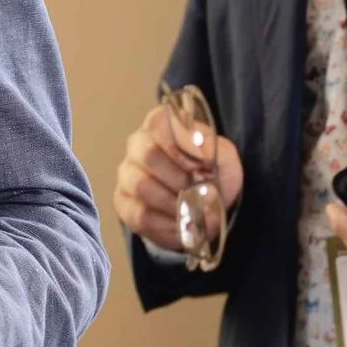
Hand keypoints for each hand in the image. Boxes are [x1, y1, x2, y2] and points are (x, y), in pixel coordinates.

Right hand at [113, 101, 243, 252]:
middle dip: (180, 178)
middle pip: (148, 155)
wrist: (206, 203)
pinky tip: (182, 224)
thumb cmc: (212, 173)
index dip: (178, 144)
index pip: (158, 123)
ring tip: (193, 210)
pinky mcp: (123, 204)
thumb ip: (211, 148)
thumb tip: (196, 151)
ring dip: (174, 202)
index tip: (198, 165)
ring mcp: (126, 175)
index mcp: (160, 127)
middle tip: (199, 190)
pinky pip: (140, 215)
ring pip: (141, 186)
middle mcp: (137, 146)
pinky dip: (167, 224)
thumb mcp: (223, 156)